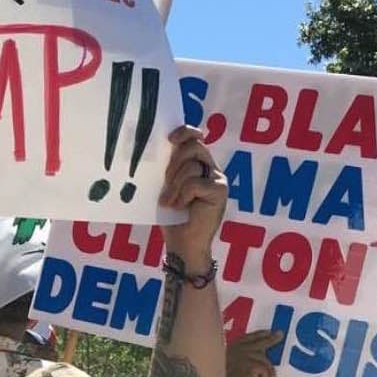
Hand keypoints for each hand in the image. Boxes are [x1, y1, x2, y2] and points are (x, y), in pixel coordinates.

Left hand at [159, 126, 228, 270]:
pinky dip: (182, 195)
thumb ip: (168, 170)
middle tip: (165, 182)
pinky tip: (179, 207)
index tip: (170, 138)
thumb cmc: (172, 217)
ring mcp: (217, 180)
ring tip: (169, 201)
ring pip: (192, 166)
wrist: (182, 244)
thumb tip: (156, 150)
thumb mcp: (167, 188)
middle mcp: (210, 169)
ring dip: (175, 184)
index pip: (195, 138)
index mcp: (198, 164)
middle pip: (193, 147)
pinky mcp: (219, 191)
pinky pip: (195, 183)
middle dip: (174, 162)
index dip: (185, 132)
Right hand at [224, 330, 281, 376]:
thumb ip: (245, 361)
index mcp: (227, 352)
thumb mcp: (238, 372)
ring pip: (264, 359)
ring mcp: (241, 357)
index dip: (256, 335)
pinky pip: (266, 369)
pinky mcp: (250, 365)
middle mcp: (233, 352)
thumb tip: (264, 354)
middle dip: (269, 339)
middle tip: (279, 334)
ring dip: (268, 373)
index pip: (244, 339)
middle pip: (255, 342)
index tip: (267, 332)